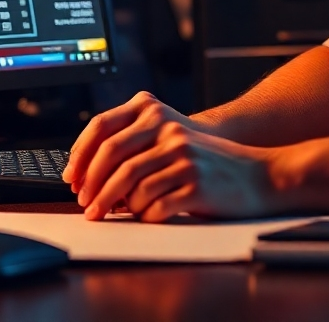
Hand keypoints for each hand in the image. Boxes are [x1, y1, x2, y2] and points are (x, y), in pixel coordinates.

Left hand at [62, 91, 211, 203]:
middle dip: (92, 185)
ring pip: (131, 185)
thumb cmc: (206, 161)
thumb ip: (138, 143)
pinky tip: (147, 214)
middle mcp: (169, 131)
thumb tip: (89, 171)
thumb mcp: (173, 139)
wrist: (256, 173)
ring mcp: (184, 157)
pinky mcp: (196, 185)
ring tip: (107, 214)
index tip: (72, 177)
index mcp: (157, 114)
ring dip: (114, 205)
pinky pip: (155, 206)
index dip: (81, 154)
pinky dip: (144, 215)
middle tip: (86, 204)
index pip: (103, 125)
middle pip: (112, 156)